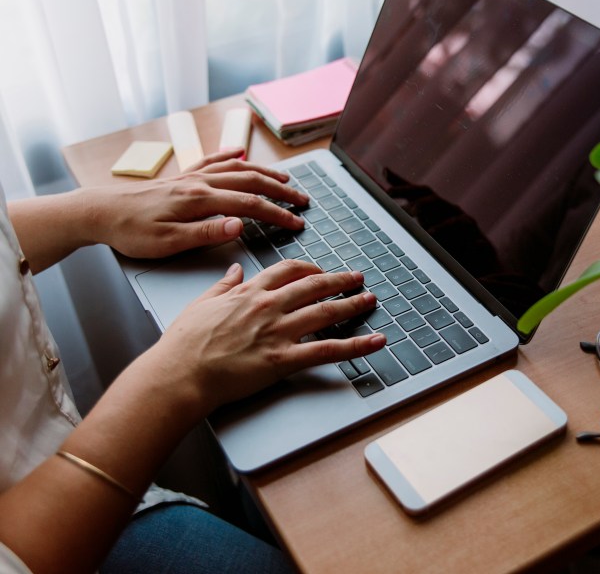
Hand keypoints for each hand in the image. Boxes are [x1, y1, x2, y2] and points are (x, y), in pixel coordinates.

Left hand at [84, 147, 309, 258]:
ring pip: (237, 168)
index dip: (278, 214)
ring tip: (285, 179)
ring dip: (264, 172)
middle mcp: (200, 183)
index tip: (297, 223)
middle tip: (303, 200)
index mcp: (200, 200)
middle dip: (281, 190)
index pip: (251, 206)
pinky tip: (240, 153)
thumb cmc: (130, 231)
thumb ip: (206, 232)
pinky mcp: (181, 176)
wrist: (98, 211)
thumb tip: (240, 224)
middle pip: (251, 182)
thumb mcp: (168, 242)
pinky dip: (230, 156)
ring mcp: (191, 176)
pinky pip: (211, 160)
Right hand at [152, 260, 385, 411]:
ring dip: (352, 304)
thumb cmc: (184, 345)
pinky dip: (357, 345)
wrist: (180, 374)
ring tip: (370, 299)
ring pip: (326, 312)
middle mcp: (268, 307)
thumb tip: (235, 270)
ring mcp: (278, 332)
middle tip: (357, 278)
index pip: (287, 271)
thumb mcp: (200, 303)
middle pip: (313, 286)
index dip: (309, 268)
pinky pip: (328, 350)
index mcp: (249, 293)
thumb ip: (223, 285)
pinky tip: (375, 341)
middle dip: (339, 280)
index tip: (319, 270)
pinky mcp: (283, 359)